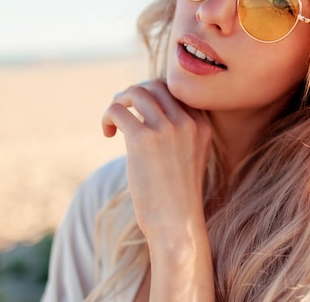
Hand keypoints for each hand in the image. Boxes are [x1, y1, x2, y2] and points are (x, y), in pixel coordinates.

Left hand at [101, 80, 211, 239]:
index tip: (140, 111)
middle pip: (156, 86)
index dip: (154, 95)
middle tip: (123, 111)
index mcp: (201, 125)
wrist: (176, 223)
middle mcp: (187, 122)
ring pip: (137, 92)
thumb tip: (148, 112)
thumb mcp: (191, 157)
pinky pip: (118, 111)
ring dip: (119, 101)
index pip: (176, 91)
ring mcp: (166, 129)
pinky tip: (108, 133)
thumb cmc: (178, 196)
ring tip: (113, 121)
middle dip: (135, 93)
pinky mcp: (143, 139)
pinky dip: (108, 116)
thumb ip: (179, 132)